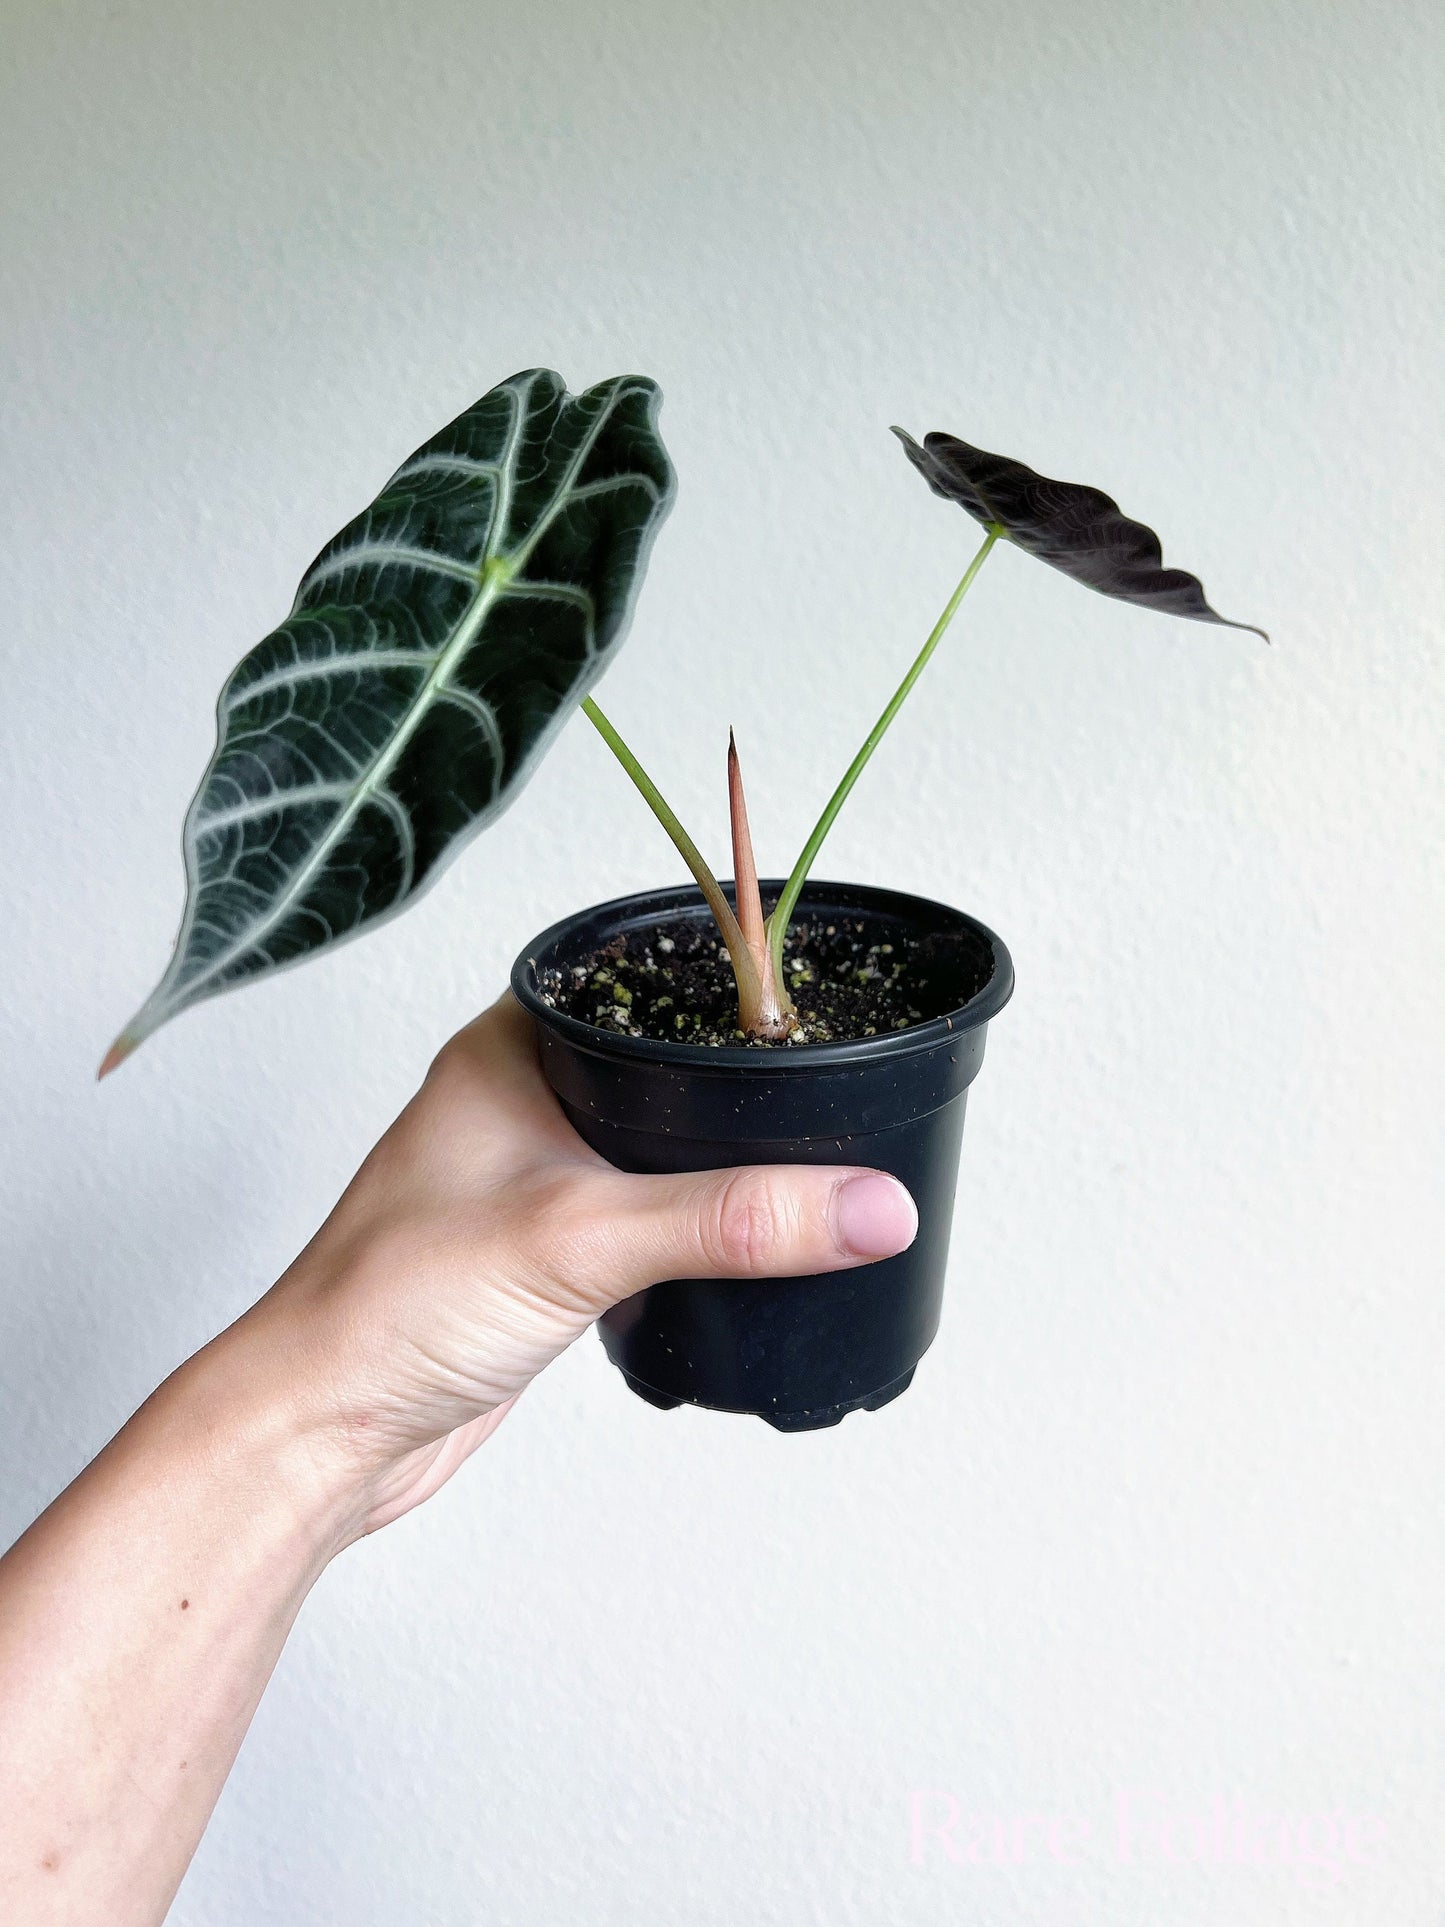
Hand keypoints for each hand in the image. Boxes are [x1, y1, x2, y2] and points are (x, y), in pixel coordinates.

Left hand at [243, 992, 917, 1534]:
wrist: (324, 1434)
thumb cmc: (386, 1309)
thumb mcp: (582, 1238)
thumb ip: (733, 1217)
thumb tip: (867, 1204)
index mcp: (507, 1048)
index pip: (642, 985)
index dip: (730, 991)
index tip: (819, 1007)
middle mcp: (516, 1100)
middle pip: (662, 1069)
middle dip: (742, 1090)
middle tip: (833, 1095)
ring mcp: (529, 1178)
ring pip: (653, 1147)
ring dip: (717, 1167)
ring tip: (800, 1171)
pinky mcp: (541, 1253)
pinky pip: (641, 1217)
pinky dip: (692, 1227)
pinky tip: (735, 1247)